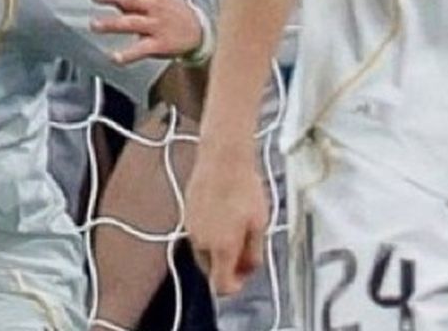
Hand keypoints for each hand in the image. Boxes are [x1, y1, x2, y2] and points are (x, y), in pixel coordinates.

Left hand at [90, 0, 202, 63]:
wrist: (196, 32)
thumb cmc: (165, 6)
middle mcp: (153, 5)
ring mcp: (156, 25)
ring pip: (132, 23)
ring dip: (112, 24)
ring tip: (95, 25)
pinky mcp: (158, 44)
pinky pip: (141, 50)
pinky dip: (127, 54)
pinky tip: (114, 58)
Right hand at [183, 144, 271, 295]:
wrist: (223, 159)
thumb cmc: (244, 188)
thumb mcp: (260, 225)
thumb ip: (254, 254)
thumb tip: (248, 269)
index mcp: (221, 248)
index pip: (221, 287)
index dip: (235, 286)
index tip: (244, 275)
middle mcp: (201, 242)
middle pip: (211, 271)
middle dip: (228, 266)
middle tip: (246, 248)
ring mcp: (191, 228)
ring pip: (205, 252)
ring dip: (219, 248)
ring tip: (237, 225)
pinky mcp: (187, 215)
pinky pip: (199, 234)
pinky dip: (211, 233)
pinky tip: (225, 213)